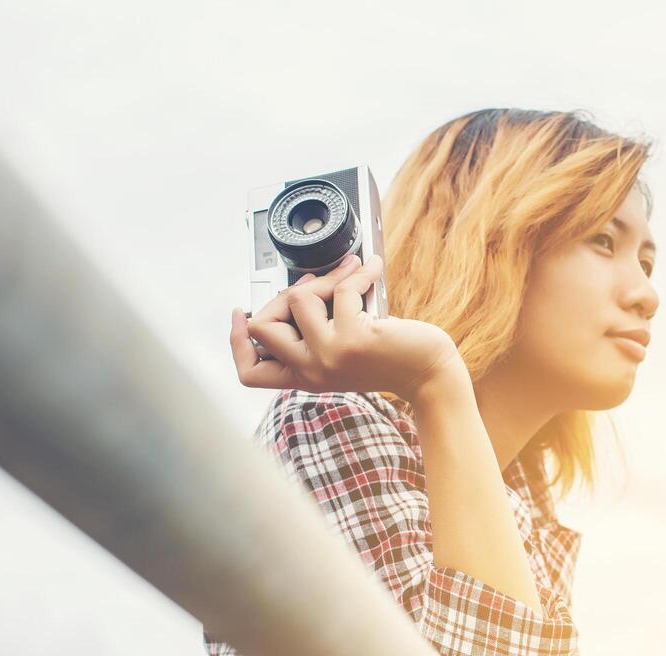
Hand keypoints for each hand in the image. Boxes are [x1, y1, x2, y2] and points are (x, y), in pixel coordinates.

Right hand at [229, 254, 466, 403]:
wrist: (429, 374)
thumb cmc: (392, 359)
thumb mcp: (342, 351)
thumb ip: (316, 330)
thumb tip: (301, 285)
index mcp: (304, 376)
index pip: (250, 372)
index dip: (236, 342)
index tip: (241, 313)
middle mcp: (311, 370)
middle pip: (261, 326)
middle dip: (281, 296)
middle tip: (313, 286)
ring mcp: (330, 354)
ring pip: (297, 298)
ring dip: (326, 277)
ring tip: (350, 274)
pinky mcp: (353, 337)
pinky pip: (340, 288)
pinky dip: (357, 272)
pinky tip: (371, 269)